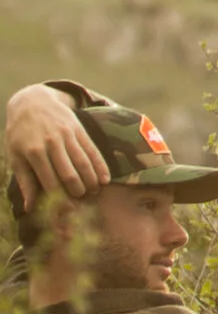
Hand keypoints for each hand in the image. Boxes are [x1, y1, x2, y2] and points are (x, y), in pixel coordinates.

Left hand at [5, 82, 104, 209]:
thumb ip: (25, 181)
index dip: (59, 199)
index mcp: (33, 152)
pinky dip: (100, 165)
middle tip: (82, 203)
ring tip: (95, 194)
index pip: (49, 181)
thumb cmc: (20, 133)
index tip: (66, 212)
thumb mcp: (16, 156)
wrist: (32, 101)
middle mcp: (52, 143)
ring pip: (83, 162)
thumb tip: (30, 208)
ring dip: (91, 180)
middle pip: (69, 173)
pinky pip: (92, 149)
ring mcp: (67, 134)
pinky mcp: (79, 129)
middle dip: (77, 192)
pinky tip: (105, 179)